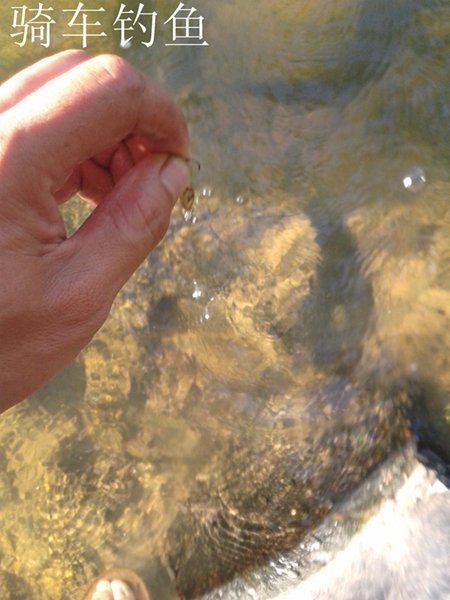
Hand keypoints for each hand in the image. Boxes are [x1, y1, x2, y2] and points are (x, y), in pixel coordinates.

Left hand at [0, 50, 190, 411]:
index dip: (161, 116)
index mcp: (9, 160)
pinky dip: (79, 147)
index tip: (180, 160)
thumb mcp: (79, 294)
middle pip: (81, 77)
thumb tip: (174, 173)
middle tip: (155, 178)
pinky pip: (38, 122)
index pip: (107, 89)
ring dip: (108, 135)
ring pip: (60, 94)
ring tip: (125, 195)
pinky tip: (93, 192)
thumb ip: (135, 225)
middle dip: (135, 121)